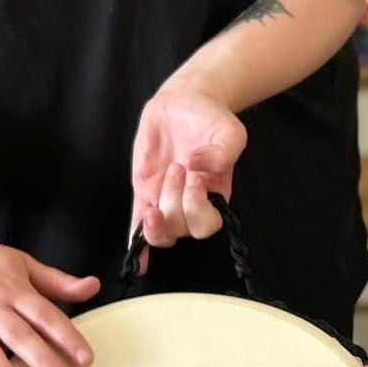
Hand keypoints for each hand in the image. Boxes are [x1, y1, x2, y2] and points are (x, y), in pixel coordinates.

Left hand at [130, 82, 247, 269]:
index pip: (206, 226)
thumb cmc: (211, 121)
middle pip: (182, 230)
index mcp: (213, 197)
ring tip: (167, 173)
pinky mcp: (143, 194)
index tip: (196, 178)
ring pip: (160, 232)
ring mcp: (164, 202)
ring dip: (158, 211)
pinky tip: (137, 264)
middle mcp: (189, 206)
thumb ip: (224, 151)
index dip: (197, 209)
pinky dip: (138, 248)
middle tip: (179, 167)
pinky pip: (138, 230)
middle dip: (177, 202)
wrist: (185, 102)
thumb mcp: (229, 132)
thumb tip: (197, 165)